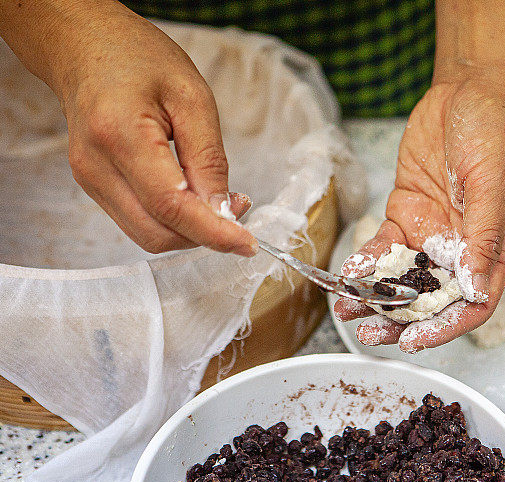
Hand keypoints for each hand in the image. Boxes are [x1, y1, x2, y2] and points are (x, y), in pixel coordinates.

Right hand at [17, 2, 256, 255]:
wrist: (87, 47)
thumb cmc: (141, 60)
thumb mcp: (193, 98)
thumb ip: (210, 159)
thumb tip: (225, 212)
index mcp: (119, 136)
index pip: (171, 206)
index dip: (213, 232)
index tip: (249, 244)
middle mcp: (96, 167)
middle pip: (157, 232)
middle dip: (205, 234)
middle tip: (240, 208)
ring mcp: (89, 181)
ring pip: (147, 235)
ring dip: (190, 231)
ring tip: (220, 201)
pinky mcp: (94, 187)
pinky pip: (139, 222)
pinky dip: (173, 221)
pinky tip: (194, 198)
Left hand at [334, 70, 504, 352]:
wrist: (468, 88)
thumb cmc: (496, 130)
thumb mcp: (494, 183)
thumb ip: (481, 237)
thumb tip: (475, 291)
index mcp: (493, 247)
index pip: (474, 303)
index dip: (445, 327)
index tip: (412, 341)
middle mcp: (462, 247)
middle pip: (433, 299)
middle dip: (401, 321)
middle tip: (368, 333)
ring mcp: (432, 232)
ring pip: (403, 278)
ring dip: (376, 297)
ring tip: (346, 310)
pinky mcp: (407, 212)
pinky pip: (384, 245)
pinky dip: (366, 261)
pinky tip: (348, 273)